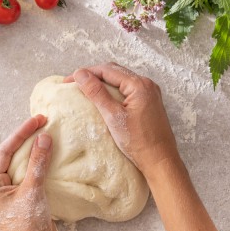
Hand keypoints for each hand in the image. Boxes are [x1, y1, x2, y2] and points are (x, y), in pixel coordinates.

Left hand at [0, 115, 58, 230]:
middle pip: (12, 154)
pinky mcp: (25, 197)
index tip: (38, 120)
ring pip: (23, 163)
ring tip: (49, 133)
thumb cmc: (27, 227)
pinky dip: (41, 163)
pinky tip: (52, 155)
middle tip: (44, 121)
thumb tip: (44, 138)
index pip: (5, 150)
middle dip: (28, 138)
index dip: (22, 133)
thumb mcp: (32, 191)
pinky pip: (31, 173)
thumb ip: (37, 164)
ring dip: (35, 150)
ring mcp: (11, 192)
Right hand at [65, 62, 179, 177]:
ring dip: (102, 82)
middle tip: (74, 83)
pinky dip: (113, 90)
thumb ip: (97, 93)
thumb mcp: (113, 117)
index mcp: (139, 85)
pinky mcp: (149, 102)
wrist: (160, 161)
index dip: (86, 73)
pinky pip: (127, 89)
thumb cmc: (139, 142)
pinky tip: (102, 98)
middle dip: (93, 75)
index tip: (68, 80)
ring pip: (121, 80)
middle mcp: (147, 84)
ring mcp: (150, 93)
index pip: (107, 70)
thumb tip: (80, 74)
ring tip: (85, 89)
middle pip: (114, 72)